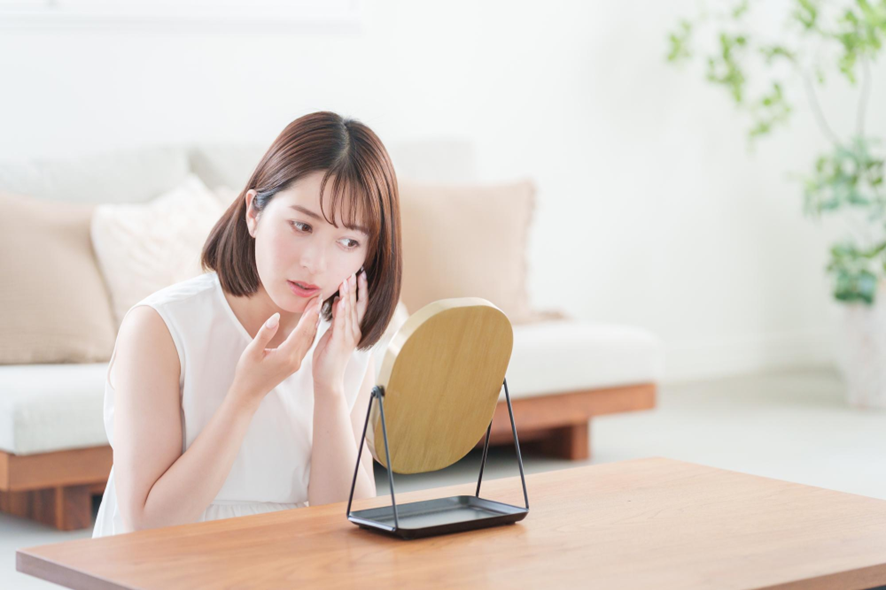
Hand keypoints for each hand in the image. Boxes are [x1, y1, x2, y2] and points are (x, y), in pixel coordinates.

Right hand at [228, 295, 322, 409]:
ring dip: (313, 324)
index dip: (309, 314)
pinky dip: (309, 334)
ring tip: (316, 308)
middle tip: (318, 299)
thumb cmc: (248, 371)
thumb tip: (276, 317)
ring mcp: (296, 363)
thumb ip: (265, 333)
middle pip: (308, 334)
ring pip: (309, 340)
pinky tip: (311, 326)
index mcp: (286, 355)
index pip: (302, 331)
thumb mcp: (252, 351)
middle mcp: (295, 359)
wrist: (249, 393)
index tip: (315, 301)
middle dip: (314, 316)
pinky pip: (305, 346)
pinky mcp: (294, 365)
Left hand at [312, 270, 367, 395]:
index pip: (359, 305)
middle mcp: (354, 331)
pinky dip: (342, 311)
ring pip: (350, 311)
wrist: (328, 379)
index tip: (360, 275)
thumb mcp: (332, 334)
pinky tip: (342, 300)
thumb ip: (337, 319)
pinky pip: (342, 323)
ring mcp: (349, 337)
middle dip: (357, 288)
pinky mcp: (341, 342)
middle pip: (358, 305)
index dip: (360, 290)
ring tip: (348, 280)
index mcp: (352, 329)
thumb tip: (339, 301)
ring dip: (349, 295)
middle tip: (357, 272)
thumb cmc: (328, 358)